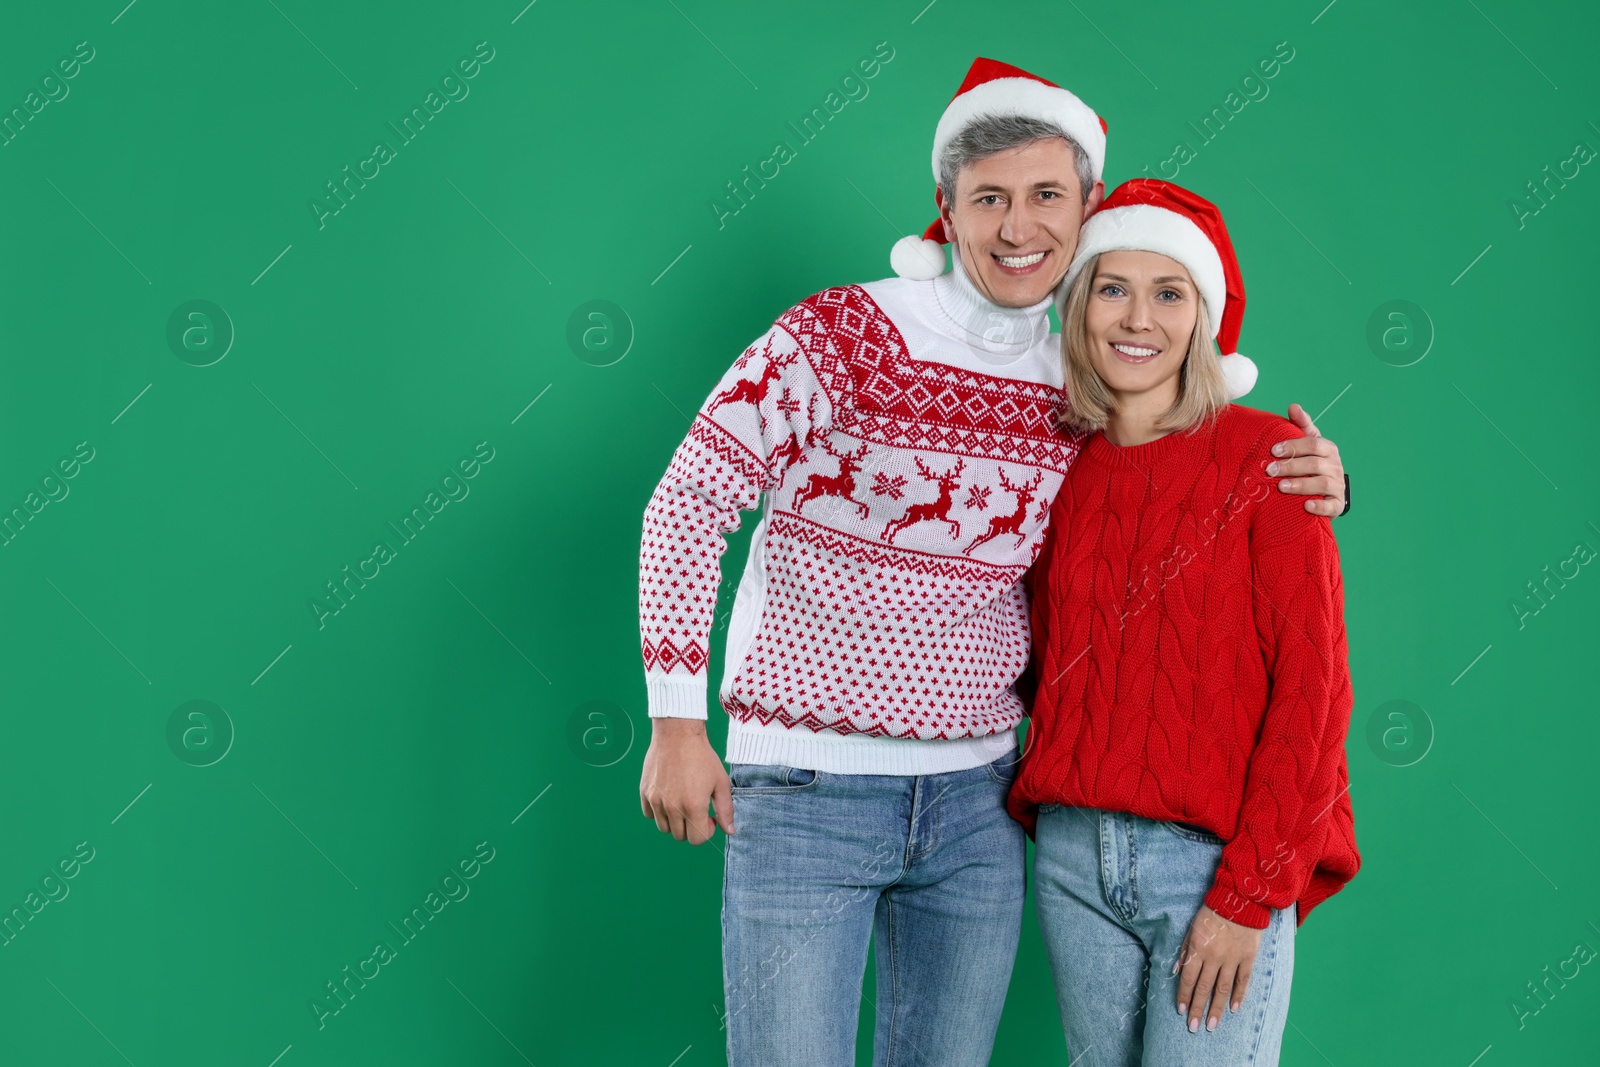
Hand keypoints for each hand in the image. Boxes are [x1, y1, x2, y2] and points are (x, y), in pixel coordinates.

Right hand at [639, 718, 734, 844]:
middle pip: (680, 836)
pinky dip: (659, 812)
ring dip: (675, 822)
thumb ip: (726, 810)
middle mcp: (672, 807)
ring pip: (664, 828)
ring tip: (683, 802)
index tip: (710, 817)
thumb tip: (730, 831)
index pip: (697, 839)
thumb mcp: (720, 782)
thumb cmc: (702, 757)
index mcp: (693, 806)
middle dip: (691, 827)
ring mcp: (656, 801)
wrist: (677, 734)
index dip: (707, 831)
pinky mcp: (645, 792)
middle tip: (697, 809)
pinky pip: (650, 815)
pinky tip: (669, 797)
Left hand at [1174, 904, 1262, 1032]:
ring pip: (1223, 989)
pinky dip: (1239, 995)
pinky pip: (1243, 980)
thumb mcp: (1192, 928)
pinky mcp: (1248, 958)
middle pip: (1204, 988)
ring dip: (1216, 1009)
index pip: (1188, 978)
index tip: (1180, 1010)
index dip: (1183, 995)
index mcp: (1198, 948)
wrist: (1240, 900)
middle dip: (1197, 1009)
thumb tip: (1175, 971)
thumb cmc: (1211, 913)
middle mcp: (1214, 957)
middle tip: (1193, 1027)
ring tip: (1212, 1025)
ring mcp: (1232, 959)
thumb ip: (1184, 951)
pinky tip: (1233, 1009)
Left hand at [1270, 403, 1344, 515]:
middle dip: (1291, 466)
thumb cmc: (1311, 461)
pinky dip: (1320, 506)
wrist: (1326, 489)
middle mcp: (1335, 466)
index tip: (1273, 451)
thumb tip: (1293, 406)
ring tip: (1281, 487)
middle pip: (1315, 464)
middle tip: (1270, 470)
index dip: (1293, 446)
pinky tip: (1306, 506)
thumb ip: (1301, 425)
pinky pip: (1331, 505)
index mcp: (1328, 449)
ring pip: (1322, 484)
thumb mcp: (1307, 442)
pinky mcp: (1337, 504)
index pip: (1313, 444)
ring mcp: (1337, 486)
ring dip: (1301, 485)